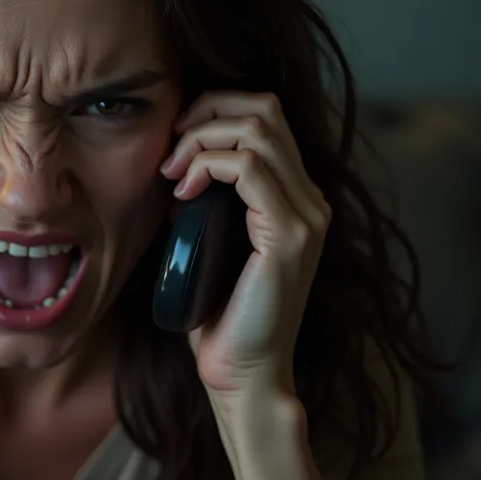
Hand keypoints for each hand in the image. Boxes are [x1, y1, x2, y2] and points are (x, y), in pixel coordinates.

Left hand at [159, 91, 330, 402]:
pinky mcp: (290, 235)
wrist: (241, 371)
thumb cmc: (218, 313)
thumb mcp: (209, 239)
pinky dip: (208, 166)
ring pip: (257, 130)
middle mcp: (310, 199)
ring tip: (172, 172)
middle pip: (266, 107)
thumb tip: (176, 163)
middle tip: (170, 145)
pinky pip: (249, 169)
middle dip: (207, 110)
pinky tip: (184, 190)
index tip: (174, 140)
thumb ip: (206, 199)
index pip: (266, 115)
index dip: (215, 109)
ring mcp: (307, 215)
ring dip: (201, 139)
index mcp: (294, 196)